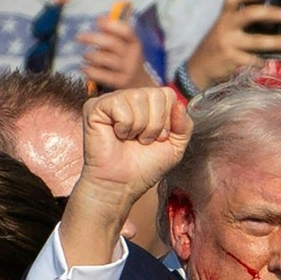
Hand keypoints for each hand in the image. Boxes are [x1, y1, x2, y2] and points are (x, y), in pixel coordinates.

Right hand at [77, 86, 191, 205]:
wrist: (121, 185)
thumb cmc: (144, 167)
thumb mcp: (175, 147)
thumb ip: (185, 125)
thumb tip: (180, 103)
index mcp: (148, 104)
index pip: (167, 94)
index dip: (168, 119)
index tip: (158, 139)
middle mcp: (130, 98)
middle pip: (155, 94)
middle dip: (155, 124)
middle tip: (143, 140)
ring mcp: (112, 100)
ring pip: (138, 98)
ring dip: (139, 126)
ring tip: (131, 139)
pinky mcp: (95, 106)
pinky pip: (120, 105)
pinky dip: (124, 126)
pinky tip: (118, 135)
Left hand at [78, 16, 158, 89]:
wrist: (140, 85)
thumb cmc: (126, 59)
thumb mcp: (126, 45)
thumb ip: (114, 33)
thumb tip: (100, 18)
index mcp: (135, 43)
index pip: (126, 31)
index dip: (111, 25)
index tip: (97, 22)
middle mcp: (133, 56)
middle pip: (111, 44)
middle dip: (92, 38)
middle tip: (78, 37)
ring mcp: (128, 70)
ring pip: (105, 59)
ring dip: (91, 55)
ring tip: (85, 56)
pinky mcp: (121, 83)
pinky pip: (103, 76)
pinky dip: (91, 71)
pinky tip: (84, 68)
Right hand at [183, 0, 280, 89]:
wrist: (198, 69)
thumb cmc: (216, 48)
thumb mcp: (223, 31)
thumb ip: (239, 24)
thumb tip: (267, 20)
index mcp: (224, 18)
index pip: (232, 0)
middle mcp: (225, 28)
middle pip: (248, 15)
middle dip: (269, 13)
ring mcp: (229, 44)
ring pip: (257, 41)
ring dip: (276, 42)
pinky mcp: (232, 60)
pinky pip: (253, 60)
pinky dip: (265, 61)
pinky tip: (273, 61)